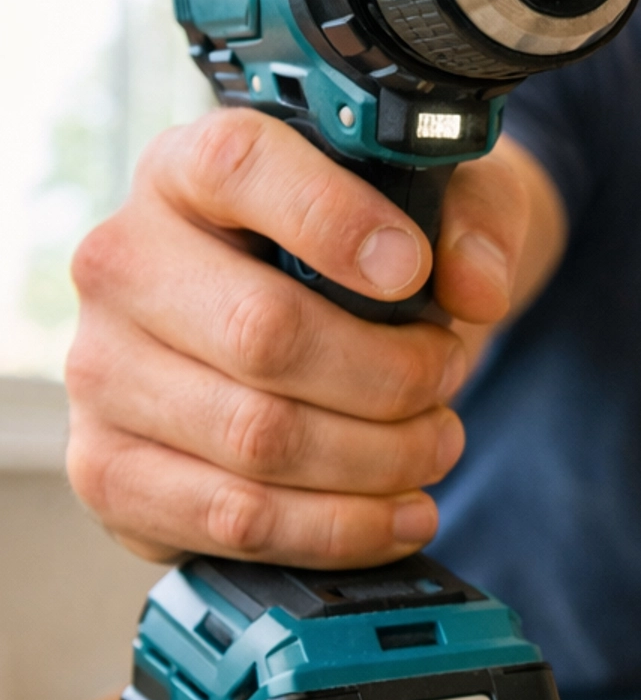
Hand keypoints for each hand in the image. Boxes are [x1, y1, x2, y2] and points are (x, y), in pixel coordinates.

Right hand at [66, 112, 560, 566]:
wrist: (303, 337)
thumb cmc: (363, 260)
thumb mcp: (435, 211)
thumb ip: (471, 225)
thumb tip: (479, 287)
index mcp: (187, 171)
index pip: (238, 168)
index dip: (335, 220)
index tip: (412, 268)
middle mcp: (123, 264)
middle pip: (263, 331)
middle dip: (390, 375)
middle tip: (446, 379)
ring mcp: (102, 372)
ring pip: (258, 439)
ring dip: (378, 460)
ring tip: (435, 446)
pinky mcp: (111, 471)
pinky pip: (235, 520)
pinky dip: (339, 530)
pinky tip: (397, 514)